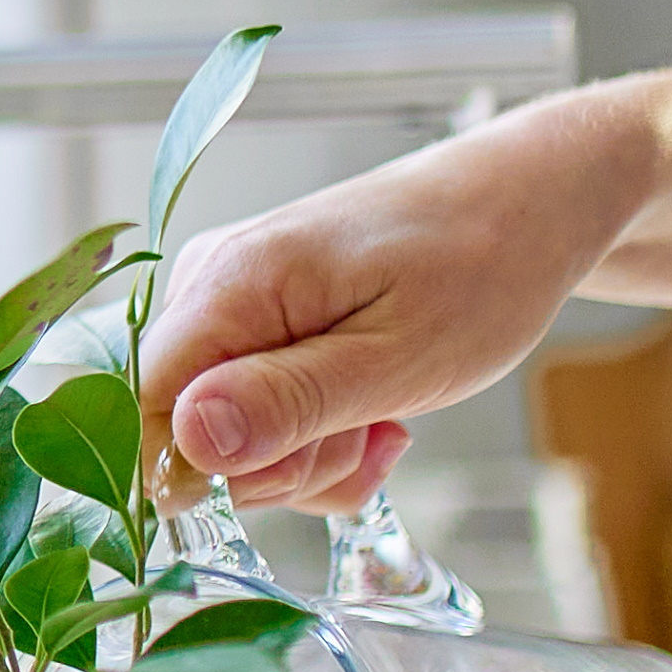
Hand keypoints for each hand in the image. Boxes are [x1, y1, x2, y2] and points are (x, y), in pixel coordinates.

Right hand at [137, 92, 651, 512]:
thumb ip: (287, 403)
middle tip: (366, 432)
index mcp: (230, 284)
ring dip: (307, 458)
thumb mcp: (398, 358)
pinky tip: (369, 413)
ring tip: (381, 417)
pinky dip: (312, 439)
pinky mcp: (250, 324)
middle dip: (277, 466)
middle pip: (183, 438)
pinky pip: (250, 417)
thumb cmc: (484, 266)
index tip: (300, 465)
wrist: (530, 198)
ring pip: (222, 441)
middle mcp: (206, 288)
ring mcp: (224, 305)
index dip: (204, 472)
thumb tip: (184, 444)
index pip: (142, 413)